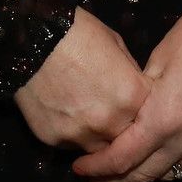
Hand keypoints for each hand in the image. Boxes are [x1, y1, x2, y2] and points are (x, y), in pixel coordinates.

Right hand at [14, 6, 151, 152]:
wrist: (33, 40)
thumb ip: (129, 73)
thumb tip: (132, 86)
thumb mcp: (115, 43)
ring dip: (97, 135)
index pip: (148, 115)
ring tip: (85, 113)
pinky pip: (70, 144)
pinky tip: (63, 111)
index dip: (139, 108)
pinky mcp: (56, 140)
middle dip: (121, 127)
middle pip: (125, 137)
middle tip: (108, 108)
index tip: (130, 100)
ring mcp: (83, 135)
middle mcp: (111, 123)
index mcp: (132, 97)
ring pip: (98, 148)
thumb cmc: (78, 33)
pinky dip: (71, 132)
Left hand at [70, 0, 181, 181]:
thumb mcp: (160, 57)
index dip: (99, 167)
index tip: (79, 168)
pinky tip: (153, 159)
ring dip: (140, 178)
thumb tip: (127, 108)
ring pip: (168, 174)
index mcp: (165, 117)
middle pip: (144, 175)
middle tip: (91, 178)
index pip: (124, 157)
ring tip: (118, 174)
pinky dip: (165, 168)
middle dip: (114, 181)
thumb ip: (140, 92)